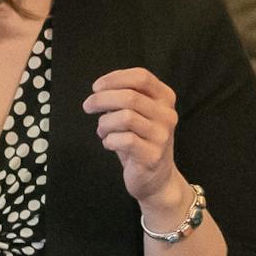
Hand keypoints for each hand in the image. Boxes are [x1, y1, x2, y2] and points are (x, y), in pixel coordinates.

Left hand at [85, 67, 180, 204]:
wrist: (157, 178)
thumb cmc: (141, 140)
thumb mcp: (139, 113)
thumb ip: (125, 97)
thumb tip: (100, 89)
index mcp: (165, 98)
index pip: (142, 77)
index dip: (115, 78)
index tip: (96, 87)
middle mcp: (167, 115)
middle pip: (130, 96)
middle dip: (101, 99)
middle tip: (87, 106)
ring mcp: (162, 136)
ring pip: (125, 117)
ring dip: (104, 123)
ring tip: (102, 131)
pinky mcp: (152, 155)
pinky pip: (123, 140)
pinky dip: (109, 140)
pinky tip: (109, 144)